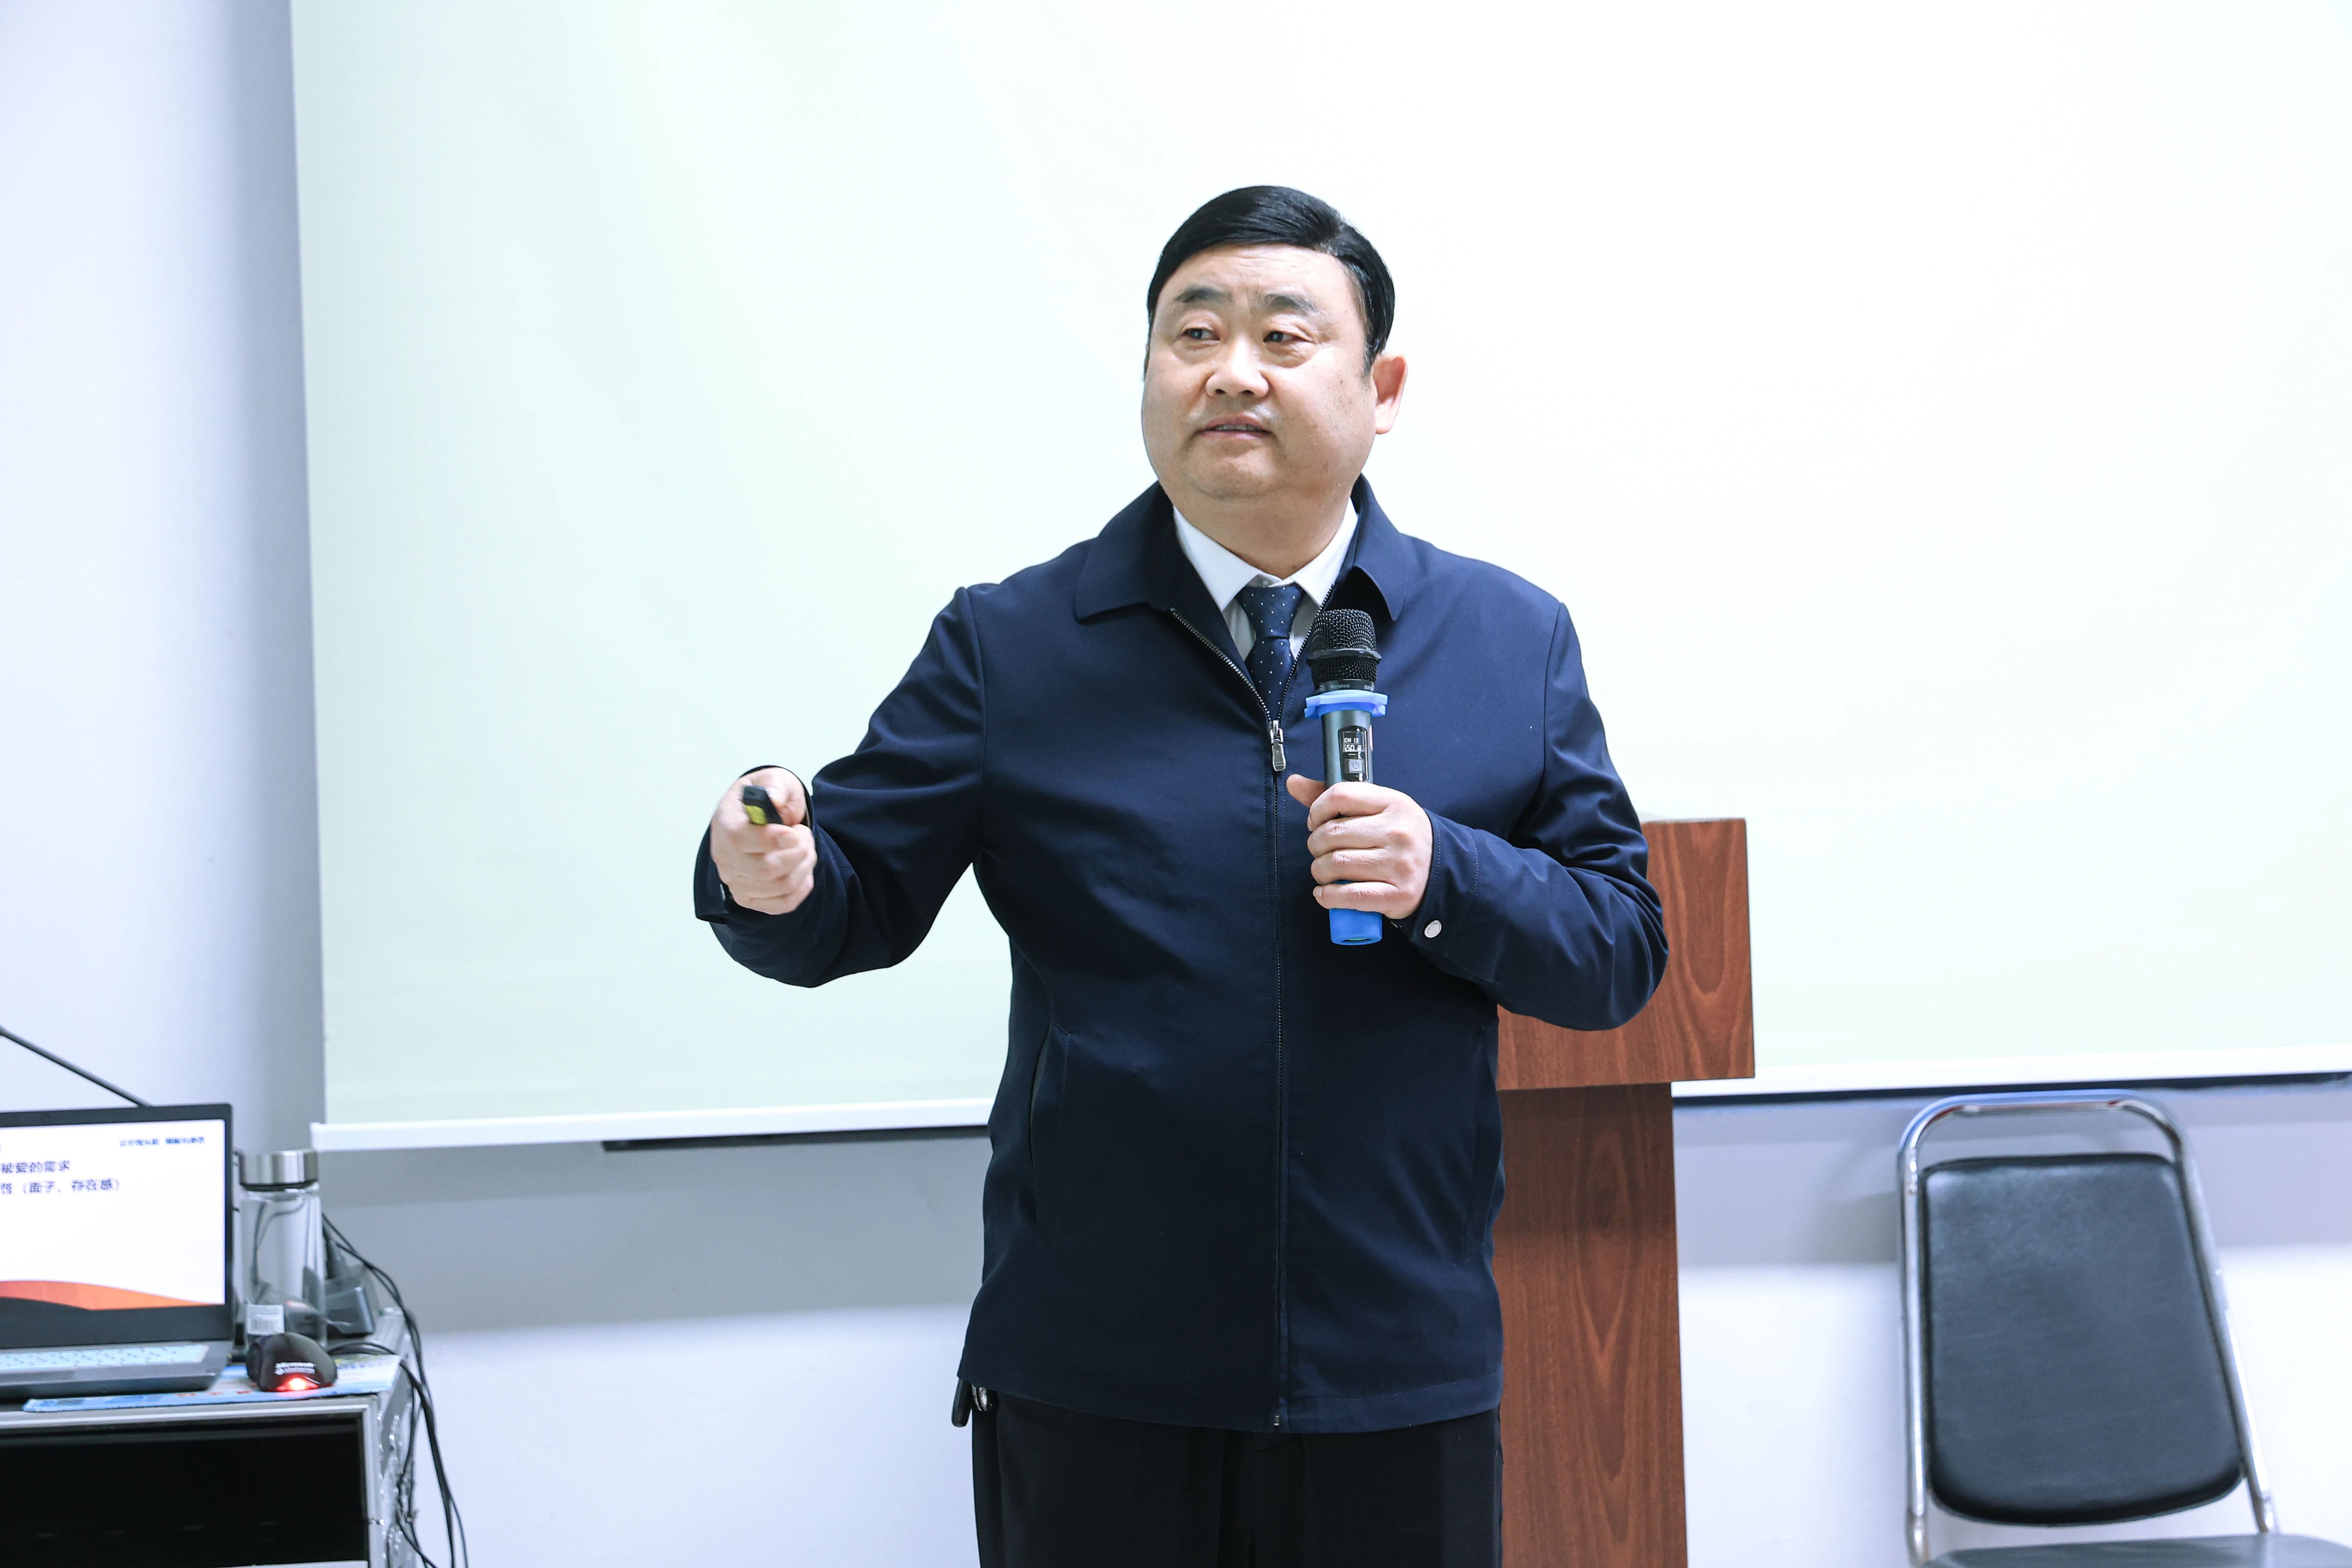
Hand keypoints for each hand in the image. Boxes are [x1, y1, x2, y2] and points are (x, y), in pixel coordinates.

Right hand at [710, 768, 814, 914]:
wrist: (759, 819)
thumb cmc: (766, 799)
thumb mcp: (772, 780)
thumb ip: (774, 786)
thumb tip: (775, 800)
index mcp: (725, 823)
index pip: (740, 839)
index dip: (772, 839)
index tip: (794, 831)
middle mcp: (725, 856)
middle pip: (766, 869)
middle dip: (798, 851)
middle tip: (804, 835)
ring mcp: (736, 880)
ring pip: (780, 886)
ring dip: (804, 866)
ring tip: (805, 847)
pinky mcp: (750, 897)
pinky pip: (782, 903)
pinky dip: (802, 887)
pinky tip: (802, 868)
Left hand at [1284, 775, 1430, 920]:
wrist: (1442, 871)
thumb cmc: (1400, 838)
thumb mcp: (1379, 810)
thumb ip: (1337, 797)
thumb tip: (1294, 782)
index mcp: (1394, 803)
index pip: (1340, 795)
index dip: (1317, 809)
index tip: (1316, 821)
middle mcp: (1398, 832)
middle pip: (1331, 833)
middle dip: (1315, 844)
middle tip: (1320, 850)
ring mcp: (1399, 865)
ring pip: (1335, 864)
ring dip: (1319, 870)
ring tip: (1325, 871)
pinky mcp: (1396, 895)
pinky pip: (1348, 895)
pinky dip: (1327, 896)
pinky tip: (1325, 892)